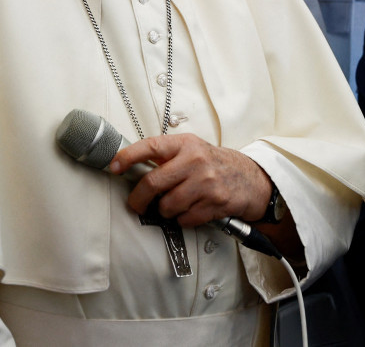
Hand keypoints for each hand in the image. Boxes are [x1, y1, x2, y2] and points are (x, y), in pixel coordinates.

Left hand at [110, 133, 272, 227]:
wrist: (251, 179)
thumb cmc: (214, 164)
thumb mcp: (192, 149)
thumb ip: (166, 156)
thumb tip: (131, 167)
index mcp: (185, 144)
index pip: (151, 147)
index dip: (129, 156)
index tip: (114, 166)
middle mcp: (195, 161)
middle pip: (153, 183)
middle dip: (139, 198)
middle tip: (135, 204)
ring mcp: (206, 182)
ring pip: (167, 205)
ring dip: (166, 210)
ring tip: (175, 204)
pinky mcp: (215, 203)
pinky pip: (184, 219)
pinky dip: (183, 219)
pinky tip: (191, 210)